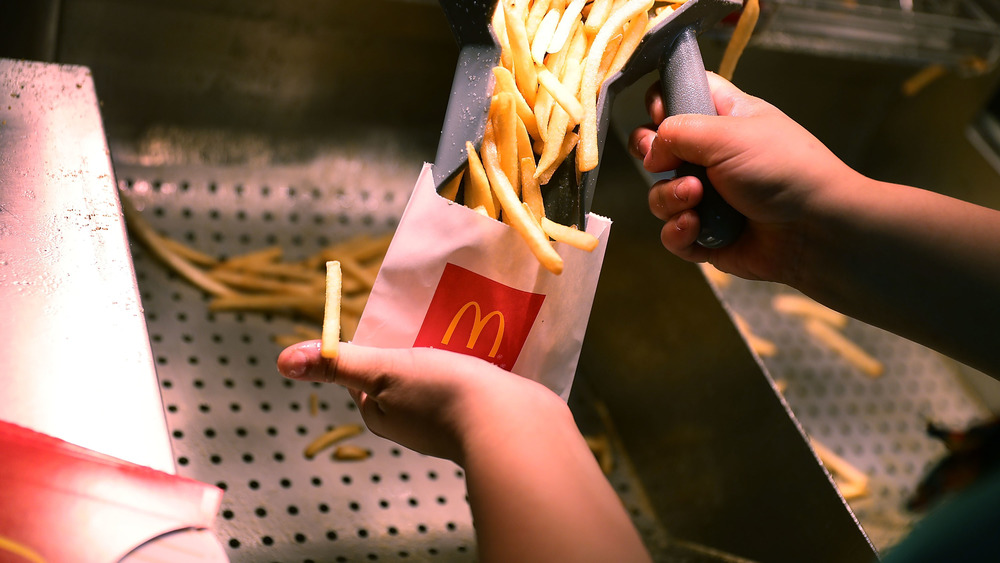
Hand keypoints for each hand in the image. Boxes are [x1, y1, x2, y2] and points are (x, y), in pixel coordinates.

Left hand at [278, 342, 651, 561]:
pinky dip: (473, 367)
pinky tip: (485, 349)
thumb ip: (338, 363)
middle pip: (402, 376)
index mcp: (384, 416)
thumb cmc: (442, 394)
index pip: (365, 377)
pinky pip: (470, 386)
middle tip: (429, 317)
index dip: (374, 346)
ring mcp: (450, 424)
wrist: (512, 425)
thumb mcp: (383, 369)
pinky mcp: (483, 418)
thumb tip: (283, 360)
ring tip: (459, 327)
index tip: (391, 322)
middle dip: (413, 347)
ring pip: (438, 380)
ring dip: (447, 354)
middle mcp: (413, 425)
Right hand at [629, 72, 863, 284]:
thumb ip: (678, 131)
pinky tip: (695, 228)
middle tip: (662, 161)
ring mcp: (708, 198)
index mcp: (724, 119)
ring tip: (697, 200)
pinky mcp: (706, 235)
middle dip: (652, 156)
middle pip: (657, 149)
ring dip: (670, 198)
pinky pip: (672, 234)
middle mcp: (712, 157)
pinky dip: (678, 232)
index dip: (662, 103)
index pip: (680, 97)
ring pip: (660, 195)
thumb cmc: (783, 169)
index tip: (659, 115)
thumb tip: (651, 152)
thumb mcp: (729, 134)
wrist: (817, 230)